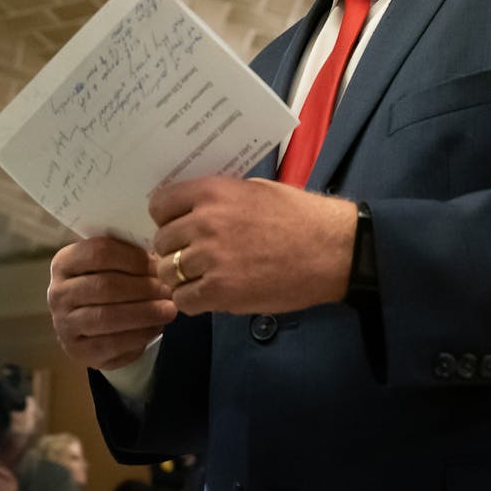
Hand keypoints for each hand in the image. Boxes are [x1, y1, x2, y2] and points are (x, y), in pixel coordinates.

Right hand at [48, 237, 176, 369]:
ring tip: (170, 309)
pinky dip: (139, 334)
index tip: (159, 264)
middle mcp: (58, 292)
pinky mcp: (77, 350)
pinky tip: (157, 326)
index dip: (134, 258)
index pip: (99, 252)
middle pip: (105, 286)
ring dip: (144, 312)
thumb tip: (163, 257)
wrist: (96, 326)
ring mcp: (64, 323)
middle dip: (143, 288)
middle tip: (168, 289)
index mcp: (65, 262)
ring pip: (107, 317)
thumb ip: (132, 256)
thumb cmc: (110, 284)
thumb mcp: (116, 264)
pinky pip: (111, 343)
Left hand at [150, 177, 356, 314]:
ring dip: (181, 277)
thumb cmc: (299, 215)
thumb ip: (219, 199)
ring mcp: (210, 258)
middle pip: (161, 241)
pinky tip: (209, 295)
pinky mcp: (221, 291)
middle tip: (193, 256)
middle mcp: (204, 222)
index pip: (160, 204)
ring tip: (202, 278)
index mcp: (212, 192)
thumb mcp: (255, 190)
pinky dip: (193, 300)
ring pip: (168, 273)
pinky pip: (184, 300)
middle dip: (174, 249)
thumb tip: (191, 210)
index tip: (177, 226)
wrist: (331, 249)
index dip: (166, 218)